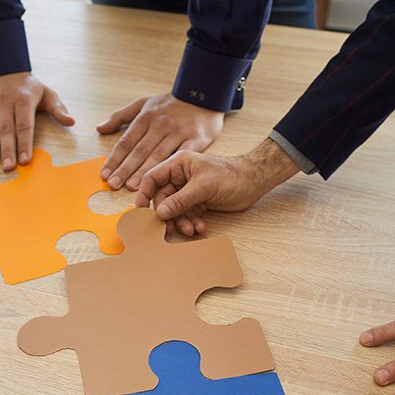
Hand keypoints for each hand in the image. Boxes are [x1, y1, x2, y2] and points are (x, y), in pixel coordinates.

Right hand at [0, 72, 74, 170]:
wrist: (4, 67)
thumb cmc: (28, 87)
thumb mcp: (47, 93)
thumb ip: (58, 109)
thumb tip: (71, 121)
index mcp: (23, 100)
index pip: (24, 125)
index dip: (25, 144)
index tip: (25, 160)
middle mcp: (5, 102)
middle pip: (6, 130)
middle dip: (7, 150)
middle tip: (8, 167)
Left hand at [97, 94, 222, 190]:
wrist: (204, 94)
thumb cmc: (171, 103)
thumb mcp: (144, 103)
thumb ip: (120, 116)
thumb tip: (100, 128)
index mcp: (146, 117)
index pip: (126, 142)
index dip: (114, 159)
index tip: (104, 174)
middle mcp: (160, 125)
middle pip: (139, 151)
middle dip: (125, 170)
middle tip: (114, 185)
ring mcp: (178, 133)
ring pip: (158, 156)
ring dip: (144, 172)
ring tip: (132, 188)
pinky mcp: (196, 140)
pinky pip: (181, 157)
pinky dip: (171, 170)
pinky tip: (163, 182)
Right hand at [136, 137, 298, 235]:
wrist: (254, 181)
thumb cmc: (231, 175)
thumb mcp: (203, 187)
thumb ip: (180, 200)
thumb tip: (159, 213)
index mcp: (178, 164)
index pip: (152, 179)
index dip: (144, 194)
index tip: (141, 211)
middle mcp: (180, 177)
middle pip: (162, 199)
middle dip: (168, 215)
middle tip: (169, 229)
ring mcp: (188, 190)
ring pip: (175, 210)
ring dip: (181, 222)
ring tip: (190, 230)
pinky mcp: (198, 202)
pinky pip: (187, 215)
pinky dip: (192, 223)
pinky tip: (201, 227)